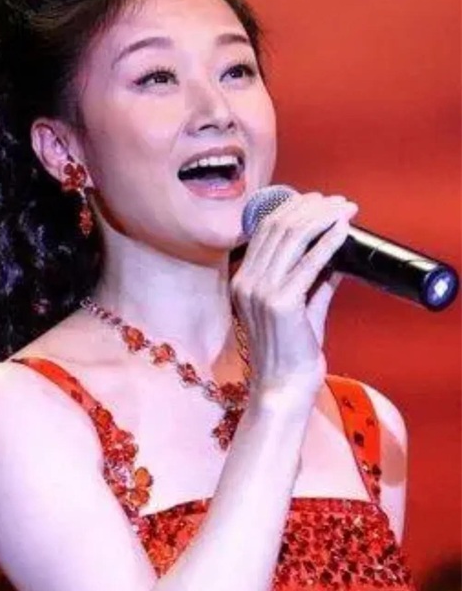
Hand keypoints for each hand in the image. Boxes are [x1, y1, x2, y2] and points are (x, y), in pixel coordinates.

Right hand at [231, 191, 358, 401]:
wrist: (283, 388)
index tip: (320, 201)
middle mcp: (247, 282)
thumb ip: (317, 280)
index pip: (266, 230)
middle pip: (279, 227)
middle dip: (312, 208)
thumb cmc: (293, 354)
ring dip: (323, 218)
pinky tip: (344, 231)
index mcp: (244, 281)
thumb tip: (338, 255)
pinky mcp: (280, 303)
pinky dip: (328, 242)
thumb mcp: (303, 308)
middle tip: (339, 201)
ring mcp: (260, 292)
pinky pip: (308, 264)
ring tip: (346, 209)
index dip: (294, 209)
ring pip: (292, 238)